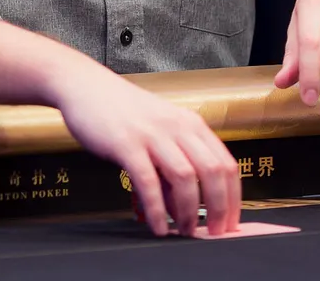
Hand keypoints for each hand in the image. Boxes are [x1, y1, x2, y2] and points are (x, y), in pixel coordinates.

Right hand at [49, 66, 239, 237]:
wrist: (86, 86)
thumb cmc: (122, 112)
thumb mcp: (159, 131)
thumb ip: (173, 163)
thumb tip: (182, 206)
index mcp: (190, 123)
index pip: (226, 163)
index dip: (233, 198)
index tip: (231, 222)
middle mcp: (177, 126)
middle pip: (213, 171)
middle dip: (219, 208)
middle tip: (215, 233)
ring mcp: (152, 134)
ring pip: (185, 177)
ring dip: (189, 211)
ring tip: (185, 232)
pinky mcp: (126, 143)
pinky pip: (148, 181)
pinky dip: (156, 209)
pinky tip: (157, 226)